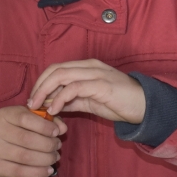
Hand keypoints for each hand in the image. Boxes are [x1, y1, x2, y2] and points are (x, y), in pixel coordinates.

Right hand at [0, 106, 66, 176]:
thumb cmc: (16, 130)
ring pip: (24, 157)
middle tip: (57, 147)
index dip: (44, 126)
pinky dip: (37, 172)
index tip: (57, 132)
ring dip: (45, 159)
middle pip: (27, 139)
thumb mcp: (29, 119)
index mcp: (5, 114)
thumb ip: (47, 120)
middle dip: (47, 145)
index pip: (25, 118)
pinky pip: (19, 171)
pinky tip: (48, 171)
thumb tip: (62, 129)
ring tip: (54, 158)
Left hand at [28, 59, 145, 123]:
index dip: (41, 82)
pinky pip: (74, 88)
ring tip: (38, 107)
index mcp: (86, 67)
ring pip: (62, 75)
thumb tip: (52, 104)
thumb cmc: (119, 103)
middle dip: (39, 86)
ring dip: (45, 91)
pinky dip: (60, 98)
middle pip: (55, 69)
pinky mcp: (101, 85)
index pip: (57, 68)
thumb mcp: (91, 101)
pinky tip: (54, 110)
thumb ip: (73, 100)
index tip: (33, 99)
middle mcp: (89, 66)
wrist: (145, 106)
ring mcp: (95, 73)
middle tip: (31, 104)